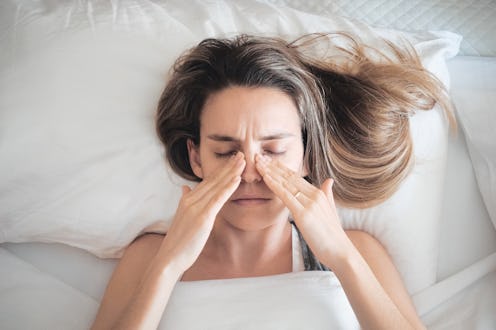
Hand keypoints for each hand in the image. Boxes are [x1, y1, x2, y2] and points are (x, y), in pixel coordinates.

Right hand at [158, 152, 244, 271]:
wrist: (169, 258)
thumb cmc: (178, 241)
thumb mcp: (181, 217)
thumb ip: (186, 201)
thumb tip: (186, 188)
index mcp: (187, 199)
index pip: (207, 180)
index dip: (220, 169)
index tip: (232, 160)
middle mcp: (190, 199)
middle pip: (213, 179)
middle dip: (228, 166)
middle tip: (241, 154)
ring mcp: (196, 207)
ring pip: (217, 185)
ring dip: (231, 172)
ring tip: (242, 161)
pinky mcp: (202, 217)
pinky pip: (218, 199)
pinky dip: (228, 187)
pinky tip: (237, 179)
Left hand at [255, 154, 353, 268]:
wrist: (341, 252)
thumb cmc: (333, 236)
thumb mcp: (331, 211)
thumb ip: (327, 194)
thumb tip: (329, 181)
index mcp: (319, 193)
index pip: (296, 177)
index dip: (281, 168)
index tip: (269, 160)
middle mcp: (315, 194)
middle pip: (289, 176)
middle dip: (273, 166)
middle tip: (259, 156)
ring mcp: (309, 203)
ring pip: (286, 183)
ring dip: (270, 172)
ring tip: (257, 162)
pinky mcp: (304, 214)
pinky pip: (286, 196)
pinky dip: (274, 185)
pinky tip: (265, 178)